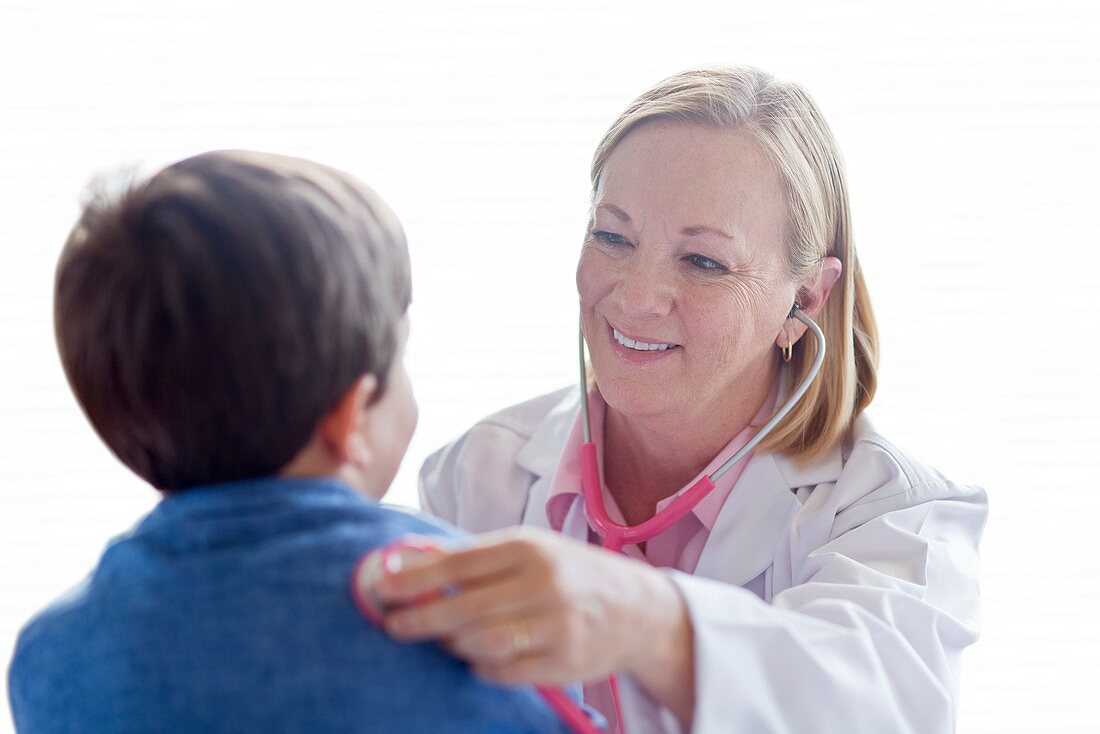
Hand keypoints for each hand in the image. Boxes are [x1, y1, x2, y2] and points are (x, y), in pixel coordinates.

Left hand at [361, 526, 691, 705]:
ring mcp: (556, 625)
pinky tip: (475, 656)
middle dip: (422, 619)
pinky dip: (481, 666)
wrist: (636, 607)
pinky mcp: (563, 662)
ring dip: (452, 644)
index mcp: (529, 547)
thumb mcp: (528, 549)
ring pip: (482, 643)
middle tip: (393, 626)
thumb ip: (472, 556)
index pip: (460, 564)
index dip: (416, 578)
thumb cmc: (568, 572)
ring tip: (440, 640)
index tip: (383, 589)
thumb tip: (407, 559)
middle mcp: (543, 584)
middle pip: (466, 608)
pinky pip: (504, 672)